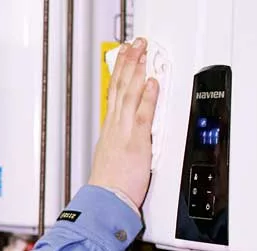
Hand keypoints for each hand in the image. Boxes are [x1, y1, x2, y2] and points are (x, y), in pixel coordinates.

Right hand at [88, 37, 159, 208]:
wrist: (105, 200)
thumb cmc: (110, 185)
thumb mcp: (113, 156)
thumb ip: (121, 140)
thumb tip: (128, 133)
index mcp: (110, 129)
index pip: (114, 94)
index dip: (120, 73)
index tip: (125, 57)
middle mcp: (115, 127)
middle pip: (120, 88)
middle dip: (128, 64)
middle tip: (134, 45)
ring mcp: (124, 132)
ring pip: (129, 95)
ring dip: (136, 71)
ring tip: (142, 53)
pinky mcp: (136, 142)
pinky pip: (142, 115)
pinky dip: (147, 97)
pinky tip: (151, 82)